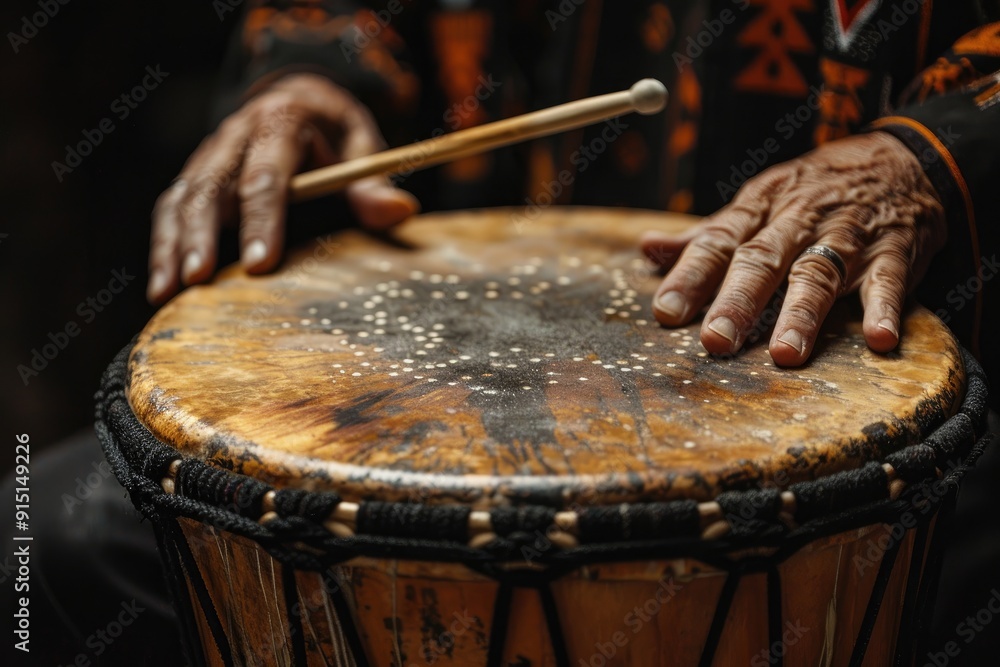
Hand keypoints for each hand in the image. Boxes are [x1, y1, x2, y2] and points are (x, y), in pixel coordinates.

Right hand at [148, 74, 419, 303]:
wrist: (301, 101)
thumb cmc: (337, 135)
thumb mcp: (363, 147)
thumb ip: (374, 183)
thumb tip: (402, 210)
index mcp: (282, 120)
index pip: (267, 175)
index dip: (261, 220)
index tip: (259, 264)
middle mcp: (237, 133)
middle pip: (212, 185)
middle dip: (202, 235)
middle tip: (198, 280)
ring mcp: (211, 153)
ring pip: (182, 197)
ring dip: (173, 245)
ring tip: (168, 293)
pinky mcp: (196, 174)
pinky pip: (171, 208)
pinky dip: (163, 246)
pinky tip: (161, 287)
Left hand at [642, 131, 945, 364]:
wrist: (898, 159)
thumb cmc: (812, 192)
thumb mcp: (758, 203)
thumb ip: (707, 235)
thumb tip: (648, 249)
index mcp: (758, 210)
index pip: (718, 243)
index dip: (690, 276)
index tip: (665, 312)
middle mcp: (798, 221)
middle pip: (762, 260)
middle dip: (736, 301)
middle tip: (714, 341)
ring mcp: (846, 236)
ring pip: (819, 273)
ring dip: (801, 314)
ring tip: (784, 354)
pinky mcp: (893, 251)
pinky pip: (889, 280)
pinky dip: (885, 308)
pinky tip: (880, 339)